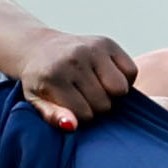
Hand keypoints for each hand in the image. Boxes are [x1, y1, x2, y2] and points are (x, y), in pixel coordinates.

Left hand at [9, 26, 136, 130]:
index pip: (85, 115)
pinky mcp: (107, 42)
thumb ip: (52, 116)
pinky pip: (131, 71)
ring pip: (120, 89)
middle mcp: (74, 60)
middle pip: (103, 104)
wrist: (40, 48)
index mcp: (53, 76)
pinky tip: (107, 77)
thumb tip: (72, 125)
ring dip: (111, 94)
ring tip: (96, 88)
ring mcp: (92, 48)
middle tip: (81, 96)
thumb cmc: (40, 81)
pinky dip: (124, 79)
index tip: (70, 107)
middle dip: (94, 106)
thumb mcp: (36, 101)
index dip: (80, 116)